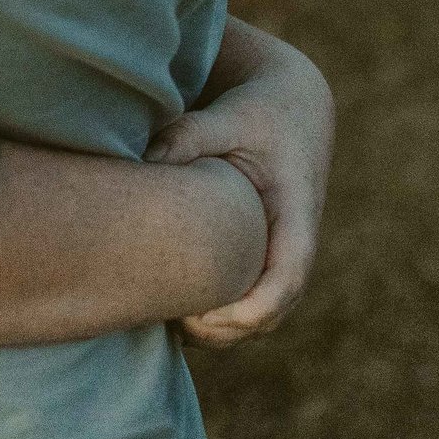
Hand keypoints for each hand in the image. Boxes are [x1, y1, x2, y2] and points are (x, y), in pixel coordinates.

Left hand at [147, 19, 333, 347]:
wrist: (292, 108)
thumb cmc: (258, 112)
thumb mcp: (226, 116)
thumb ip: (186, 136)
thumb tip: (141, 163)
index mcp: (296, 214)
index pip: (287, 280)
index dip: (250, 308)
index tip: (205, 317)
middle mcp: (297, 244)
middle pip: (274, 312)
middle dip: (228, 329)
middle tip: (172, 324)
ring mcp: (284, 254)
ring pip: (262, 315)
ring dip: (222, 329)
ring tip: (168, 319)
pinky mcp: (267, 256)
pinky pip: (251, 301)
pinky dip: (221, 315)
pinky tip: (175, 305)